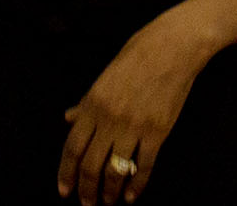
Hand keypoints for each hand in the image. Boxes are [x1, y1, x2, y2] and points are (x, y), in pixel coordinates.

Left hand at [58, 15, 207, 203]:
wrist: (172, 47)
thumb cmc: (137, 56)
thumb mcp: (105, 77)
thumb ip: (86, 102)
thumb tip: (68, 119)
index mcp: (93, 103)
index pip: (72, 147)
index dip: (66, 173)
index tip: (64, 190)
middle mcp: (109, 118)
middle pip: (91, 165)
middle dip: (86, 190)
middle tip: (87, 203)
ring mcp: (134, 127)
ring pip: (115, 171)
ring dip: (109, 192)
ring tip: (107, 202)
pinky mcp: (157, 132)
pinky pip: (143, 166)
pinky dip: (135, 186)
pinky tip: (130, 196)